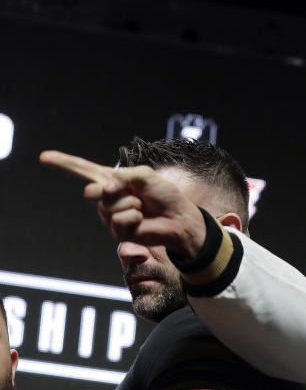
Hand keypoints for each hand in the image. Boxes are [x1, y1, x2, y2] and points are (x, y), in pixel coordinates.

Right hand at [39, 150, 206, 256]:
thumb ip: (125, 176)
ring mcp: (111, 216)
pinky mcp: (119, 232)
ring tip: (142, 206)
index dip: (64, 163)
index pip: (83, 170)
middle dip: (110, 191)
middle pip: (91, 192)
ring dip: (129, 204)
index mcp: (112, 180)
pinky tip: (142, 218)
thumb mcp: (146, 176)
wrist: (179, 218)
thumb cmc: (165, 195)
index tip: (43, 157)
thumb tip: (106, 187)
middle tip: (132, 193)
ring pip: (107, 207)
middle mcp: (107, 198)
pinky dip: (133, 217)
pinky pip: (119, 220)